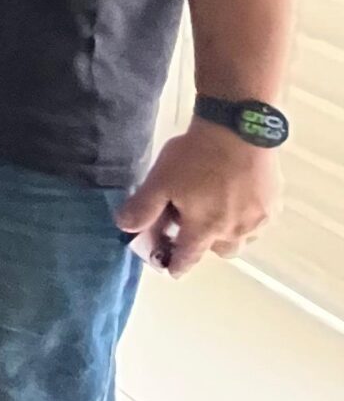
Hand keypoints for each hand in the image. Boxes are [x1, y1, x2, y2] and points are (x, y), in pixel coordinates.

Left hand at [116, 123, 281, 277]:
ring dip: (229, 232)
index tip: (173, 270)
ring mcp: (258, 218)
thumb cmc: (196, 156)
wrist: (238, 129)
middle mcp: (235, 230)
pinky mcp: (275, 203)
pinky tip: (239, 198)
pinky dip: (247, 217)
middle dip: (207, 244)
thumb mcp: (160, 181)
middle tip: (195, 225)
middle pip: (220, 251)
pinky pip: (259, 221)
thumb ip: (142, 208)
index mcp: (205, 228)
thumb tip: (125, 227)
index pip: (190, 257)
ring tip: (218, 209)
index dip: (178, 265)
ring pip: (243, 238)